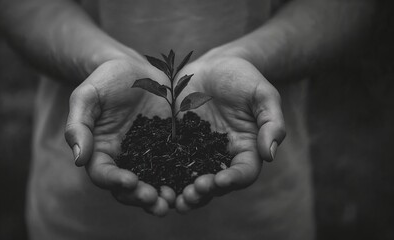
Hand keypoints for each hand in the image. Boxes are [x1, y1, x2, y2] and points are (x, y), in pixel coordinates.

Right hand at [64, 54, 175, 216]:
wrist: (137, 69)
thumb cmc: (107, 80)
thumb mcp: (87, 96)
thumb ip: (79, 125)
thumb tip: (78, 159)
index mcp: (101, 152)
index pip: (103, 174)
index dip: (114, 180)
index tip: (130, 181)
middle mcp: (125, 160)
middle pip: (129, 188)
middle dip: (140, 196)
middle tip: (155, 200)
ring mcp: (149, 157)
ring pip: (153, 184)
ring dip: (162, 197)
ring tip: (173, 201)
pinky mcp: (170, 149)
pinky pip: (176, 167)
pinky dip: (182, 180)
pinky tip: (192, 184)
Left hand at [173, 52, 285, 212]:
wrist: (215, 65)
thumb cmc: (244, 78)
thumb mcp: (263, 95)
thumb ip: (271, 123)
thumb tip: (270, 155)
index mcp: (246, 149)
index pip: (243, 172)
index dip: (233, 179)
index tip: (220, 181)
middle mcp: (221, 157)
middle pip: (215, 184)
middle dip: (204, 192)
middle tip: (191, 194)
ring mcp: (198, 151)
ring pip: (191, 179)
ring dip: (183, 192)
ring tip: (172, 199)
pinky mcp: (177, 142)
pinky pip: (170, 161)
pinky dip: (163, 174)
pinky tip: (152, 180)